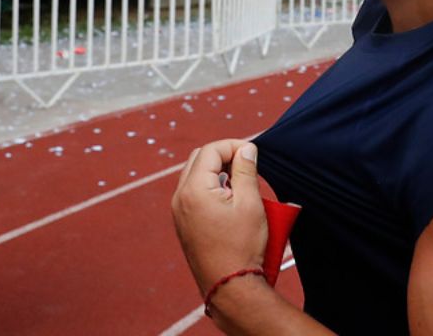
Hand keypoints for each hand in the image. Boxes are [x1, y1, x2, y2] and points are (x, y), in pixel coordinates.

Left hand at [172, 140, 266, 294]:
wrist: (229, 287)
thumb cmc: (242, 247)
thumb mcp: (250, 203)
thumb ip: (246, 170)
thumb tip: (246, 149)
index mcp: (194, 190)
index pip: (210, 150)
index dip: (233, 145)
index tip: (253, 152)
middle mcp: (179, 198)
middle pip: (199, 159)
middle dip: (224, 155)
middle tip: (247, 163)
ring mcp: (178, 212)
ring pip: (195, 175)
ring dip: (217, 171)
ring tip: (241, 181)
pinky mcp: (183, 224)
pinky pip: (193, 193)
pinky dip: (210, 186)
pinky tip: (229, 198)